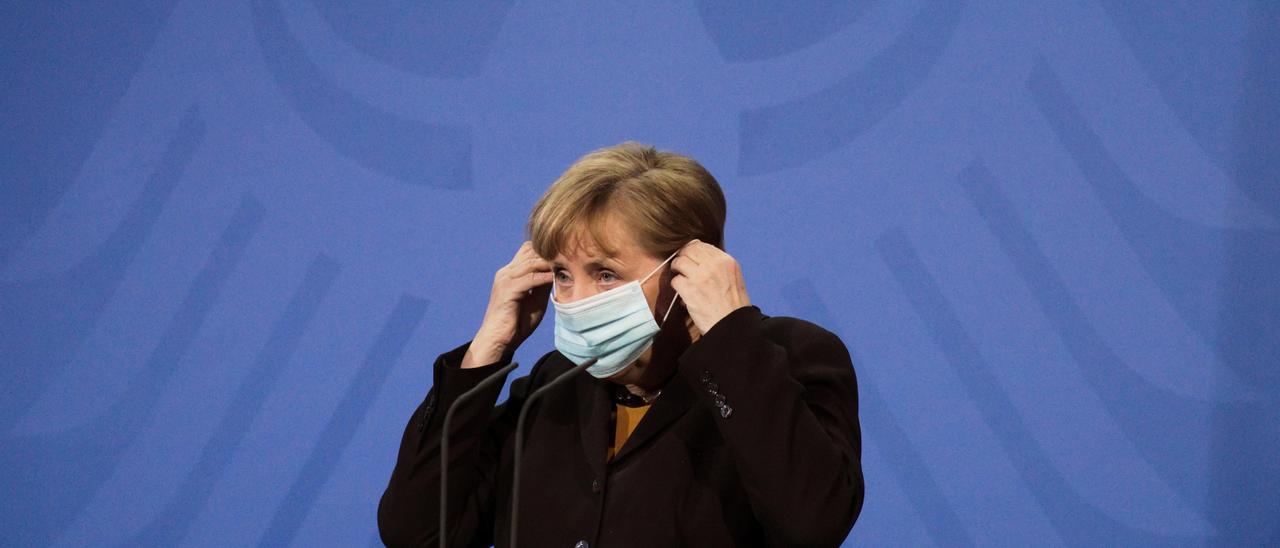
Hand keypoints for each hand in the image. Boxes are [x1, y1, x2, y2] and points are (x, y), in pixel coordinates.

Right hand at [461, 241, 553, 367]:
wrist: (498, 340)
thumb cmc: (516, 323)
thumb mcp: (535, 300)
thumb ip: (543, 285)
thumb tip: (558, 272)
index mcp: (511, 273)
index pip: (528, 250)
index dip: (546, 251)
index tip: (565, 258)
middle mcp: (506, 273)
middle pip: (530, 251)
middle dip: (549, 254)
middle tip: (568, 259)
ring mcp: (505, 280)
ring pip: (530, 262)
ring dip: (548, 264)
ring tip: (565, 266)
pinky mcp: (507, 291)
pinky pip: (529, 279)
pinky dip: (544, 277)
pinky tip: (554, 279)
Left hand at [669, 240, 750, 333]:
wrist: (731, 326)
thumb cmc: (733, 306)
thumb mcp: (733, 278)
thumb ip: (718, 266)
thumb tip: (699, 255)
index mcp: (726, 261)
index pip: (702, 245)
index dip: (692, 250)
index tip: (689, 258)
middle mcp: (714, 265)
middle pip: (688, 250)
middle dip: (682, 257)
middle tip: (680, 266)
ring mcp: (701, 276)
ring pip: (679, 262)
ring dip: (677, 270)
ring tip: (681, 278)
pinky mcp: (690, 289)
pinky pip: (675, 280)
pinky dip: (676, 286)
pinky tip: (683, 292)